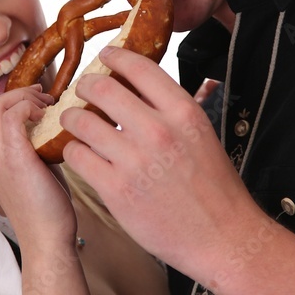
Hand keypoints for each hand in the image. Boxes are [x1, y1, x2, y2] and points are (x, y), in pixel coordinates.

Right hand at [0, 85, 76, 249]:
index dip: (14, 102)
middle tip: (44, 98)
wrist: (47, 240)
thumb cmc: (49, 210)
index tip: (39, 102)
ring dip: (24, 98)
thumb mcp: (37, 173)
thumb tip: (54, 129)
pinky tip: (47, 117)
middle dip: (18, 93)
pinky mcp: (13, 159)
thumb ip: (37, 150)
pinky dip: (29, 108)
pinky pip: (13, 116)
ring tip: (47, 105)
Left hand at [59, 47, 258, 274]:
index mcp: (182, 112)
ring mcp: (134, 161)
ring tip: (73, 121)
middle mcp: (157, 130)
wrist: (222, 238)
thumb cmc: (214, 188)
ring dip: (72, 117)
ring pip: (81, 121)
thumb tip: (137, 86)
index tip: (104, 56)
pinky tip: (79, 152)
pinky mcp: (116, 190)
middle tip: (81, 91)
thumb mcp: (200, 134)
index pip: (138, 67)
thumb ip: (169, 109)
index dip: (115, 56)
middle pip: (102, 88)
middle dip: (85, 86)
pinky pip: (77, 155)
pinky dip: (73, 150)